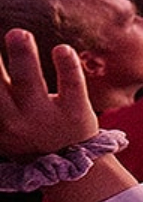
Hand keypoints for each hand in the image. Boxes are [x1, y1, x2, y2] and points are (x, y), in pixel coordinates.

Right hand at [0, 30, 96, 158]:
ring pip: (30, 81)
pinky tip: (62, 48)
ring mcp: (45, 117)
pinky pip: (72, 86)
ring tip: (18, 34)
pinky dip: (67, 66)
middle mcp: (14, 120)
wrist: (68, 167)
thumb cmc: (24, 133)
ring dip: (23, 56)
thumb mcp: (1, 124)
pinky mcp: (76, 113)